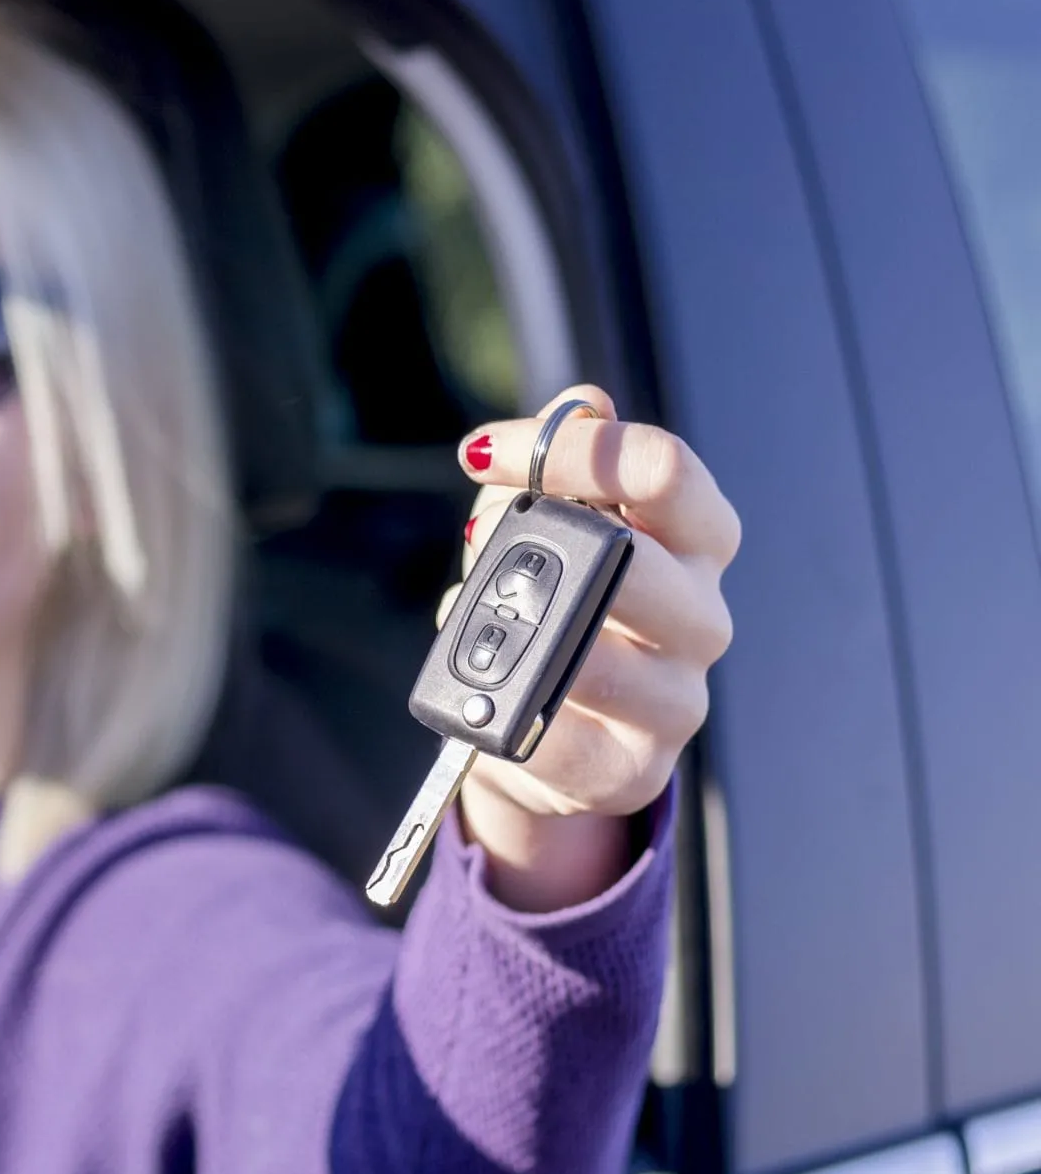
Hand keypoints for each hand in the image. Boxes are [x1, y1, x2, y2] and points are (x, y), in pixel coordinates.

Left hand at [446, 385, 739, 910]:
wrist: (534, 726)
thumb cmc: (548, 609)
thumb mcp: (542, 525)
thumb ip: (554, 466)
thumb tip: (583, 403)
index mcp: (693, 544)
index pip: (668, 473)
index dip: (576, 450)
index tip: (488, 453)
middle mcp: (701, 620)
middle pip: (637, 564)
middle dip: (542, 554)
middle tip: (483, 554)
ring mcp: (676, 701)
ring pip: (596, 659)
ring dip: (515, 638)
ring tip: (472, 627)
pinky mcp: (632, 770)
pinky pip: (565, 742)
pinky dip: (509, 715)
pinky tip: (485, 698)